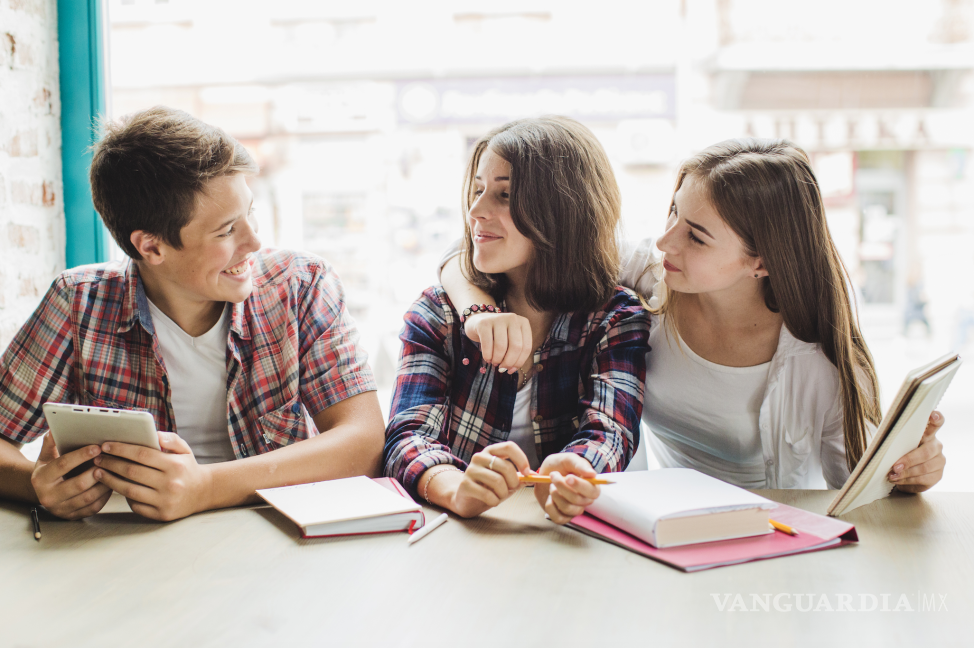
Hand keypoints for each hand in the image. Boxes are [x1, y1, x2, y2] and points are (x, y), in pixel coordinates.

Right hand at [29, 432, 111, 518]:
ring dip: (105, 483)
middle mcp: (48, 497)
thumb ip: (51, 442)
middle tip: (111, 460)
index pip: (63, 465)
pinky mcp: (72, 517)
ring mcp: (60, 509)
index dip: (81, 455)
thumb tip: (55, 427)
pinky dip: (105, 496)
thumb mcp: (46, 456)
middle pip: (78, 484)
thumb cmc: (50, 469)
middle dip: (97, 471)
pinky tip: (112, 484)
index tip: (97, 447)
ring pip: (88, 497)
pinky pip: (93, 507)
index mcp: (41, 479)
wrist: (44, 493)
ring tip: (115, 470)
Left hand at [93, 432, 211, 520]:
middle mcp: (170, 484)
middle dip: (111, 464)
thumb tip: (153, 434)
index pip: (142, 454)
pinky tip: (116, 488)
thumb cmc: (187, 468)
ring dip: (110, 481)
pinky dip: (123, 496)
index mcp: (175, 465)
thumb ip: (170, 439)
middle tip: (97, 459)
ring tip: (98, 473)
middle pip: (132, 472)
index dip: (121, 449)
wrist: (203, 492)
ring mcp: (165, 501)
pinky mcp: (161, 514)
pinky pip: (135, 505)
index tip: (106, 446)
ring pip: (129, 490)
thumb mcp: (184, 449)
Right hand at [451, 442, 530, 517]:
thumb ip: (519, 477)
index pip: (509, 447)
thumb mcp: (506, 481)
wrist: (467, 500)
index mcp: (491, 451)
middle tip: (512, 489)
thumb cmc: (489, 487)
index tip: (526, 473)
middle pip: (505, 466)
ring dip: (503, 493)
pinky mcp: (465, 484)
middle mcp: (479, 457)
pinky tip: (491, 501)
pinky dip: (494, 501)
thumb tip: (535, 476)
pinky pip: (487, 494)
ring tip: (499, 496)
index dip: (521, 459)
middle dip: (513, 482)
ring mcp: (470, 470)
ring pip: (497, 481)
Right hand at [464, 313, 532, 373]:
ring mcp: (498, 318)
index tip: (511, 370)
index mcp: (523, 323)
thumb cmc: (497, 334)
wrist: (478, 321)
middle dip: (508, 362)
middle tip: (502, 368)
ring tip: (494, 362)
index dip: (519, 362)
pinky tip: (487, 358)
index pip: (526, 347)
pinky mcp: (484, 323)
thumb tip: (511, 370)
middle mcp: (513, 318)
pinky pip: (487, 344)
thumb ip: (515, 352)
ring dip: (497, 359)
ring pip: (501, 346)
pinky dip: (487, 355)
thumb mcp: (510, 339)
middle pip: (516, 347)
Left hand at [533, 453, 599, 523]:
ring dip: (555, 495)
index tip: (568, 477)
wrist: (544, 473)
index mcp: (591, 486)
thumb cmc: (559, 465)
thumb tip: (592, 474)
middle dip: (562, 487)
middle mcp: (585, 500)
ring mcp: (574, 509)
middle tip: (553, 475)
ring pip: (568, 508)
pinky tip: (549, 497)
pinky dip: (550, 507)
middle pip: (578, 500)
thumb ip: (580, 465)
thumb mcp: (568, 460)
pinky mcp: (563, 516)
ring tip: (551, 485)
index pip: (592, 492)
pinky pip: (559, 518)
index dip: (580, 486)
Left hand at [889, 411, 945, 492]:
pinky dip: (908, 480)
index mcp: (926, 434)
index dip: (936, 418)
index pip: (936, 423)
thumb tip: (882, 439)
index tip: (932, 415)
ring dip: (906, 472)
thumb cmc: (897, 453)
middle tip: (894, 466)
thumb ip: (894, 439)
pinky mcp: (938, 475)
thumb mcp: (894, 444)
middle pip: (927, 451)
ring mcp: (939, 461)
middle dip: (909, 459)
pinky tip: (898, 480)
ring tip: (892, 475)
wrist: (902, 473)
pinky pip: (924, 479)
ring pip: (925, 467)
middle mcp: (936, 446)